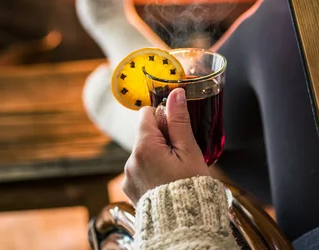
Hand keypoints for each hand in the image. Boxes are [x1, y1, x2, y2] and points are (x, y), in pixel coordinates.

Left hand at [122, 88, 209, 203]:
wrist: (183, 224)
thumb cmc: (190, 187)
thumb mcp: (189, 150)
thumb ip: (179, 120)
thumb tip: (175, 93)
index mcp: (144, 147)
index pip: (147, 113)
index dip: (164, 117)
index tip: (178, 130)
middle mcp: (131, 161)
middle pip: (146, 133)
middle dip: (163, 137)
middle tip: (181, 153)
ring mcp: (128, 176)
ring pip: (144, 151)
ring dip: (158, 154)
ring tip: (176, 170)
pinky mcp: (130, 188)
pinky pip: (141, 169)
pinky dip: (153, 169)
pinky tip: (167, 180)